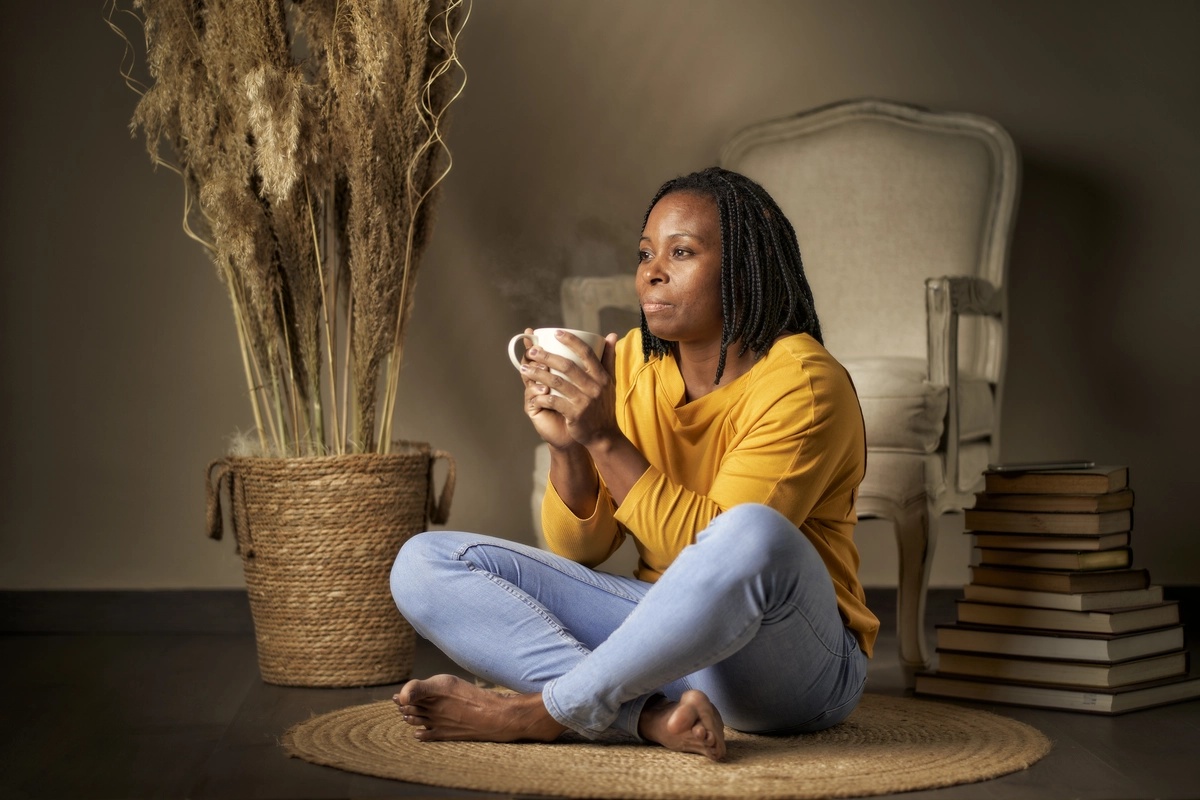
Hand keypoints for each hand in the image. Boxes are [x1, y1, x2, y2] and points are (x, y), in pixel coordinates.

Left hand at [520, 330, 619, 449]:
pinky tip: (533, 392)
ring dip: (538, 374)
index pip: (586, 353)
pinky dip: (542, 396)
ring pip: (557, 382)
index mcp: (601, 376)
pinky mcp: (575, 415)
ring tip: (525, 368)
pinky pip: (554, 401)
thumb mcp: (609, 382)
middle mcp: (594, 387)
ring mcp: (584, 401)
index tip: (556, 333)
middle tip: (532, 351)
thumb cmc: (603, 406)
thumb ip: (609, 358)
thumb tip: (611, 335)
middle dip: (546, 356)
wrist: (604, 435)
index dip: (571, 341)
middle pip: (567, 366)